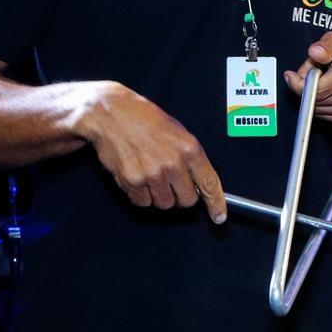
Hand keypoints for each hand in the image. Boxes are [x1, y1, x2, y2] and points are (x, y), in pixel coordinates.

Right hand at [76, 83, 226, 222]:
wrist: (112, 114)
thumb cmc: (146, 120)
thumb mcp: (179, 132)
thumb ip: (191, 158)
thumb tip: (199, 184)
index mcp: (190, 149)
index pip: (210, 184)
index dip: (216, 204)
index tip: (218, 217)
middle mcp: (174, 163)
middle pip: (187, 200)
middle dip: (181, 196)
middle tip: (172, 183)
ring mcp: (153, 174)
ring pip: (164, 203)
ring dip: (160, 195)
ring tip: (151, 174)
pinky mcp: (133, 181)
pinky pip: (143, 202)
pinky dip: (141, 195)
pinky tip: (138, 176)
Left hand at [283, 32, 331, 126]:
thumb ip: (325, 46)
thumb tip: (314, 53)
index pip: (316, 89)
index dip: (298, 83)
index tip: (291, 76)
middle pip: (315, 99)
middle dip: (307, 87)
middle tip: (314, 72)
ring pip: (317, 109)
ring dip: (314, 96)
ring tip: (325, 81)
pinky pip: (325, 115)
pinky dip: (321, 105)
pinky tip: (330, 92)